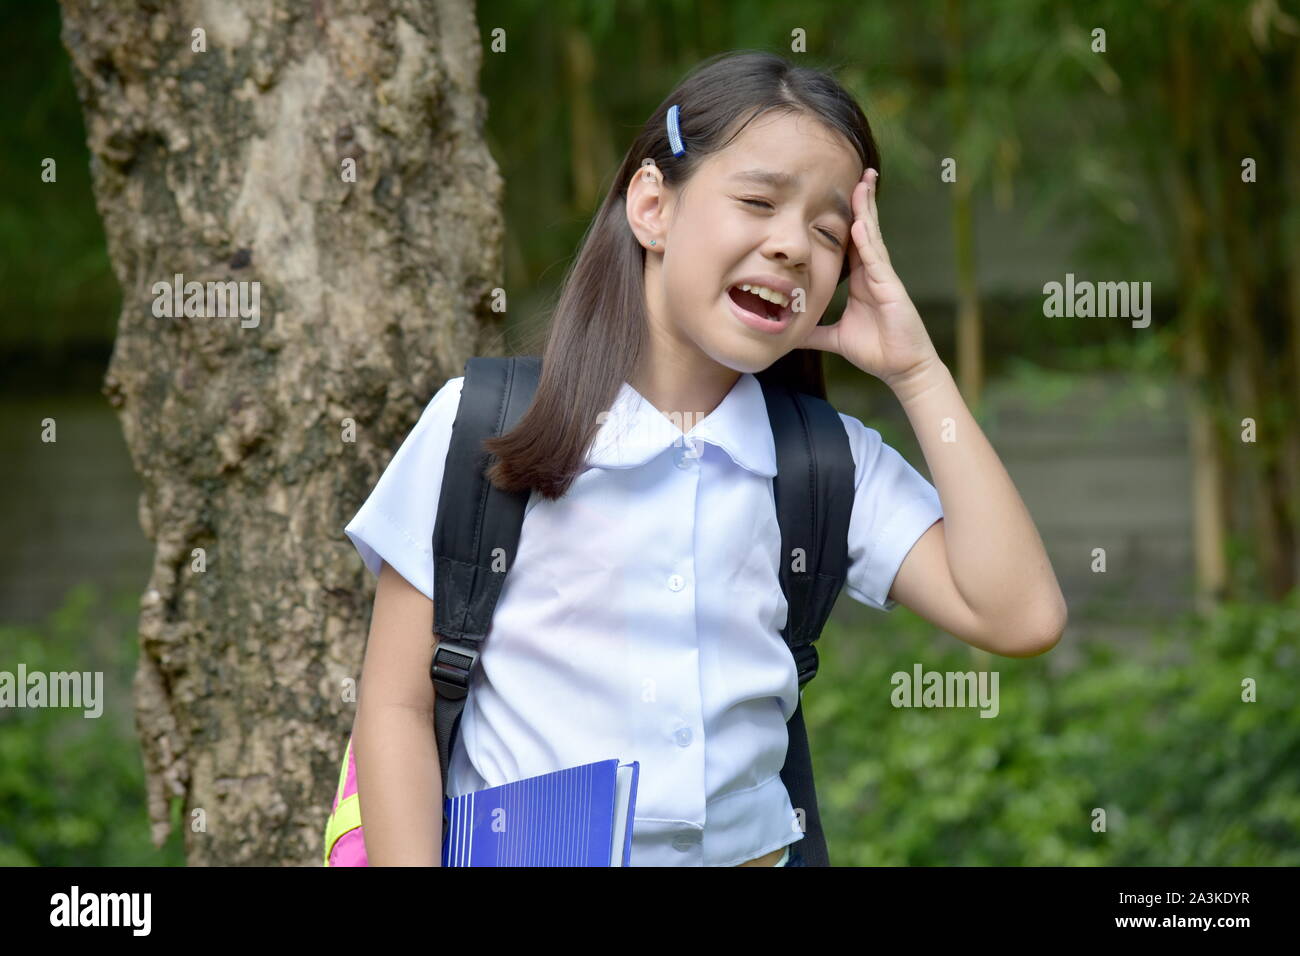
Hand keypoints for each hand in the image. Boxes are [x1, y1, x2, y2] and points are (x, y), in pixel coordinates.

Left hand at [800, 168, 940, 389]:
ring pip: (873, 237)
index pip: (849, 241)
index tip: (834, 194)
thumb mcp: (834, 338)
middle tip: (857, 171)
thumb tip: (789, 331)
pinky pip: (877, 260)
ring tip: (863, 183)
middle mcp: (873, 273)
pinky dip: (868, 242)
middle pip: (864, 229)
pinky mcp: (891, 288)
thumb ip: (813, 331)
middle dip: (861, 201)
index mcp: (861, 279)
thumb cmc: (875, 350)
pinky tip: (861, 224)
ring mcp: (883, 278)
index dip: (844, 217)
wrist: (902, 369)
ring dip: (868, 209)